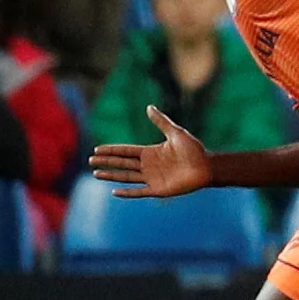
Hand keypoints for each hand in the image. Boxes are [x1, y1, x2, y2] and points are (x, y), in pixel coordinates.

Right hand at [90, 106, 213, 197]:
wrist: (207, 166)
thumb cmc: (194, 149)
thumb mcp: (176, 133)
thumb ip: (161, 121)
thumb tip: (149, 107)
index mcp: (151, 152)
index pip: (126, 151)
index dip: (112, 150)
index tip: (97, 149)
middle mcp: (149, 165)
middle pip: (122, 163)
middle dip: (107, 162)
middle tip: (90, 161)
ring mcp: (152, 178)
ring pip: (126, 177)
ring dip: (111, 175)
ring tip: (96, 174)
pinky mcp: (158, 190)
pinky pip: (139, 192)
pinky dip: (127, 192)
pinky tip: (114, 191)